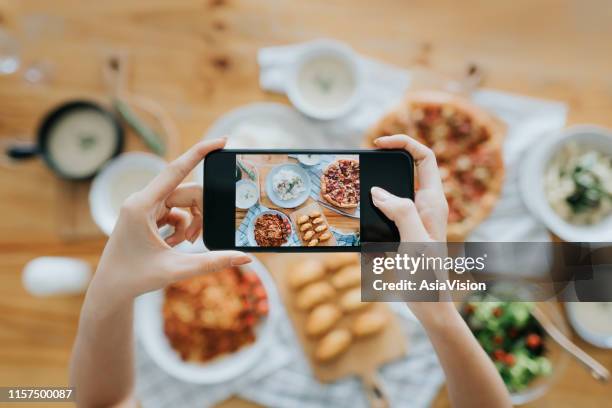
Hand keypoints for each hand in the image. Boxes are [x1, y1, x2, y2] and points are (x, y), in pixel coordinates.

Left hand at [92, 138, 250, 300]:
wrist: (110, 289)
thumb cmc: (135, 278)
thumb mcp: (177, 269)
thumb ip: (213, 262)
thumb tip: (245, 257)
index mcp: (141, 205)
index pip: (177, 169)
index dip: (200, 152)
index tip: (222, 141)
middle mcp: (140, 200)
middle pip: (185, 194)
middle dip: (196, 216)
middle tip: (195, 241)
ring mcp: (142, 206)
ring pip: (180, 205)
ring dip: (185, 226)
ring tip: (175, 248)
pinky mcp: (144, 214)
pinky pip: (172, 213)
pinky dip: (177, 229)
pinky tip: (167, 246)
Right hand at [371, 134, 454, 322]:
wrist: (428, 302)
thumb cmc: (427, 274)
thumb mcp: (415, 241)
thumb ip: (401, 212)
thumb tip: (378, 192)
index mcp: (433, 201)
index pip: (424, 157)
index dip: (404, 143)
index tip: (380, 143)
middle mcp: (425, 204)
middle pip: (408, 168)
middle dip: (387, 159)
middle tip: (364, 160)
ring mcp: (414, 217)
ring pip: (395, 188)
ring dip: (377, 183)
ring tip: (358, 182)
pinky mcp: (403, 229)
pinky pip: (387, 208)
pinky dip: (374, 204)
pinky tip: (360, 210)